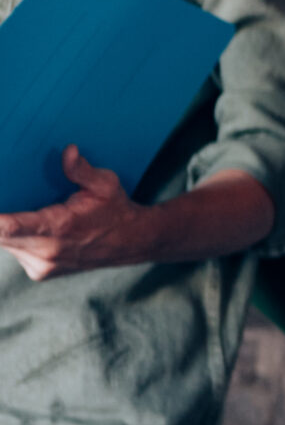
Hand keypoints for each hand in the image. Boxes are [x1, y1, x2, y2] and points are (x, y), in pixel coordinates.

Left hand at [0, 147, 158, 279]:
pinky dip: (13, 237)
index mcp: (58, 228)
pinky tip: (30, 227)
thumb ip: (81, 170)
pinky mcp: (39, 272)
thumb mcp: (105, 184)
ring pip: (3, 243)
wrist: (132, 243)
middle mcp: (46, 252)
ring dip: (4, 228)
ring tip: (32, 211)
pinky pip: (13, 250)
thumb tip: (67, 151)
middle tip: (5, 197)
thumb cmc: (116, 210)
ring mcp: (41, 265)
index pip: (7, 228)